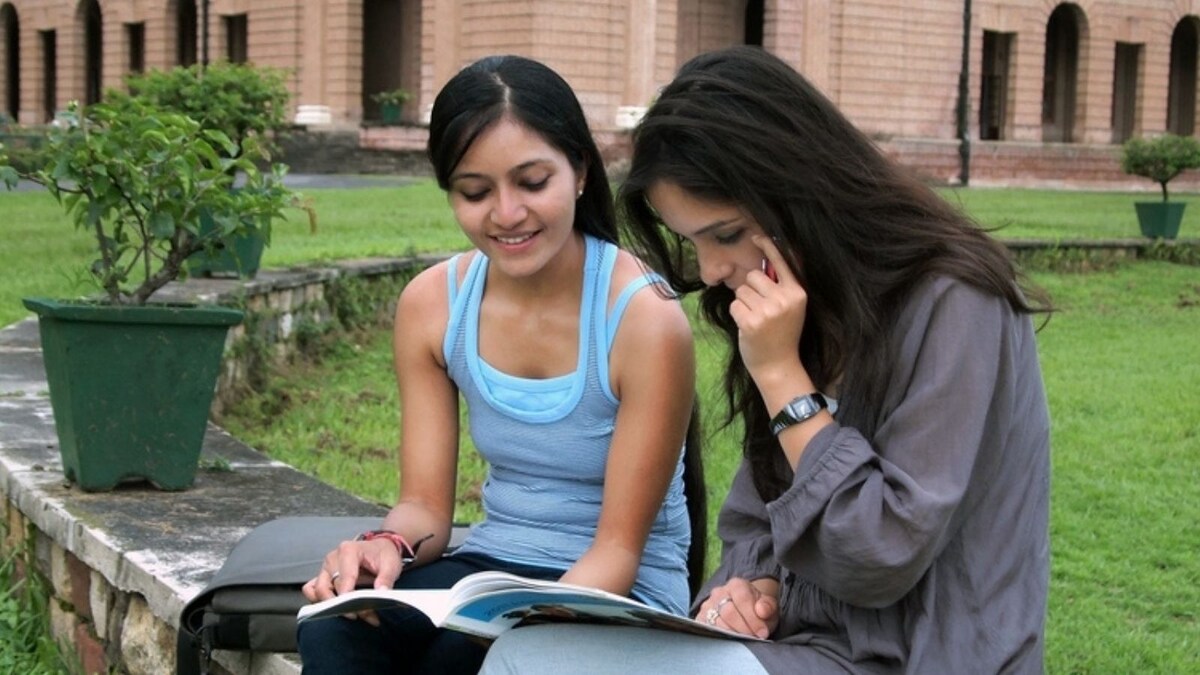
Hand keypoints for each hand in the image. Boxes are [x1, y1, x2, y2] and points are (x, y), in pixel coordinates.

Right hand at [301, 539, 403, 626]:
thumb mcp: (391, 564)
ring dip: (330, 606)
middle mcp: (332, 558)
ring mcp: (325, 568)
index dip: (347, 596)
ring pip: (316, 591)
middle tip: (359, 615)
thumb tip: (381, 593)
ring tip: (351, 614)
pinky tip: (336, 609)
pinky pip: (311, 590)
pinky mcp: (322, 576)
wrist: (379, 548)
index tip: (354, 610)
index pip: (343, 577)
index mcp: (348, 551)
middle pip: (328, 587)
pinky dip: (319, 601)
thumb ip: (386, 579)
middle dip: (342, 606)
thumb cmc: (383, 554)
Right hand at [696, 577, 778, 638]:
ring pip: (717, 624)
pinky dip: (720, 637)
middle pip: (728, 612)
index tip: (762, 632)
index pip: (742, 599)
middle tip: (753, 637)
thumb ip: (768, 607)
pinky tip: (730, 639)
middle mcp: (719, 592)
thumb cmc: (757, 610)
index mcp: (736, 585)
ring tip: (744, 638)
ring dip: (733, 635)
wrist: (745, 611)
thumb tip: (761, 611)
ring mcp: (707, 605)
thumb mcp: (769, 607)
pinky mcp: (700, 618)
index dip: (753, 618)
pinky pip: (707, 630)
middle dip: (744, 629)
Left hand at [730, 235, 807, 381]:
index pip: (782, 262)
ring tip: (756, 319)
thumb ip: (781, 287)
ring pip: (741, 290)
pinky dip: (737, 315)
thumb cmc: (782, 334)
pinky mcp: (751, 322)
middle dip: (751, 290)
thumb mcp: (791, 307)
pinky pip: (734, 305)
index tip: (756, 236)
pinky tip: (748, 327)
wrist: (778, 365)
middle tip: (760, 310)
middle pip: (754, 276)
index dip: (769, 247)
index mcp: (797, 293)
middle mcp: (784, 299)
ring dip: (743, 303)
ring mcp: (768, 311)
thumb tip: (764, 262)